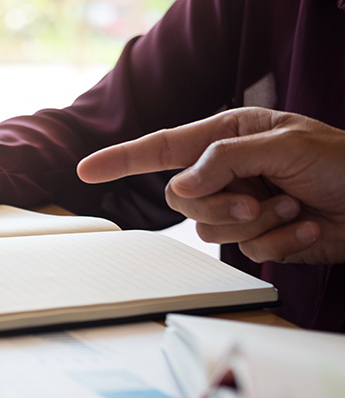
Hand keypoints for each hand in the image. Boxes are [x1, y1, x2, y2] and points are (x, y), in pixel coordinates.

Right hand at [77, 107, 344, 264]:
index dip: (121, 160)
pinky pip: (246, 251)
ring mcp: (241, 206)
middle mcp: (227, 172)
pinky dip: (280, 241)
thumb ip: (224, 161)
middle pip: (181, 199)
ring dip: (258, 223)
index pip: (161, 148)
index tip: (86, 170)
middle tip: (257, 198)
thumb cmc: (344, 162)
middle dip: (220, 204)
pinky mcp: (260, 237)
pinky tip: (308, 224)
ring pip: (210, 230)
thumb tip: (180, 186)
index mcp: (227, 137)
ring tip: (293, 205)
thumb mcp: (285, 146)